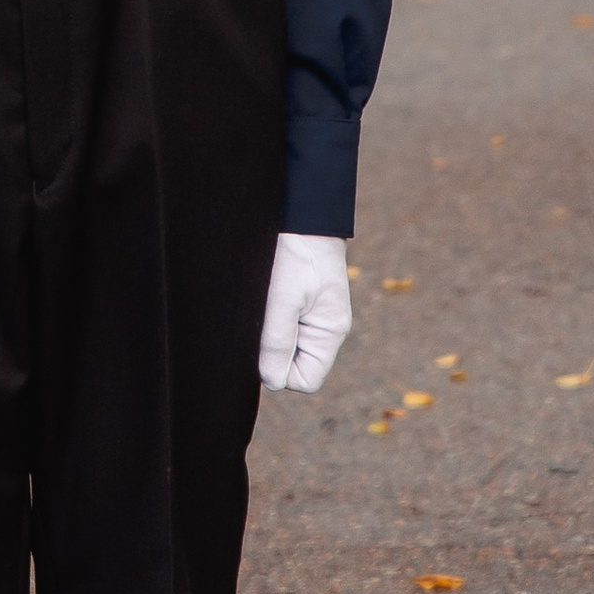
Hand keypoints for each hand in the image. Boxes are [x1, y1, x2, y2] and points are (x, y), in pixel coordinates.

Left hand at [257, 231, 350, 394]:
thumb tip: (272, 381)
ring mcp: (314, 316)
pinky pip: (283, 326)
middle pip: (294, 365)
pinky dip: (270, 318)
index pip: (306, 379)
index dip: (280, 370)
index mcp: (329, 332)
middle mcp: (325, 328)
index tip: (265, 342)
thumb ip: (277, 341)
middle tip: (263, 317)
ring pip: (285, 345)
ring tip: (265, 302)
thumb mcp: (283, 298)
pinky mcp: (301, 302)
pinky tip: (266, 297)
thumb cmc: (295, 251)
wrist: (302, 212)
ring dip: (269, 333)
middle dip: (273, 351)